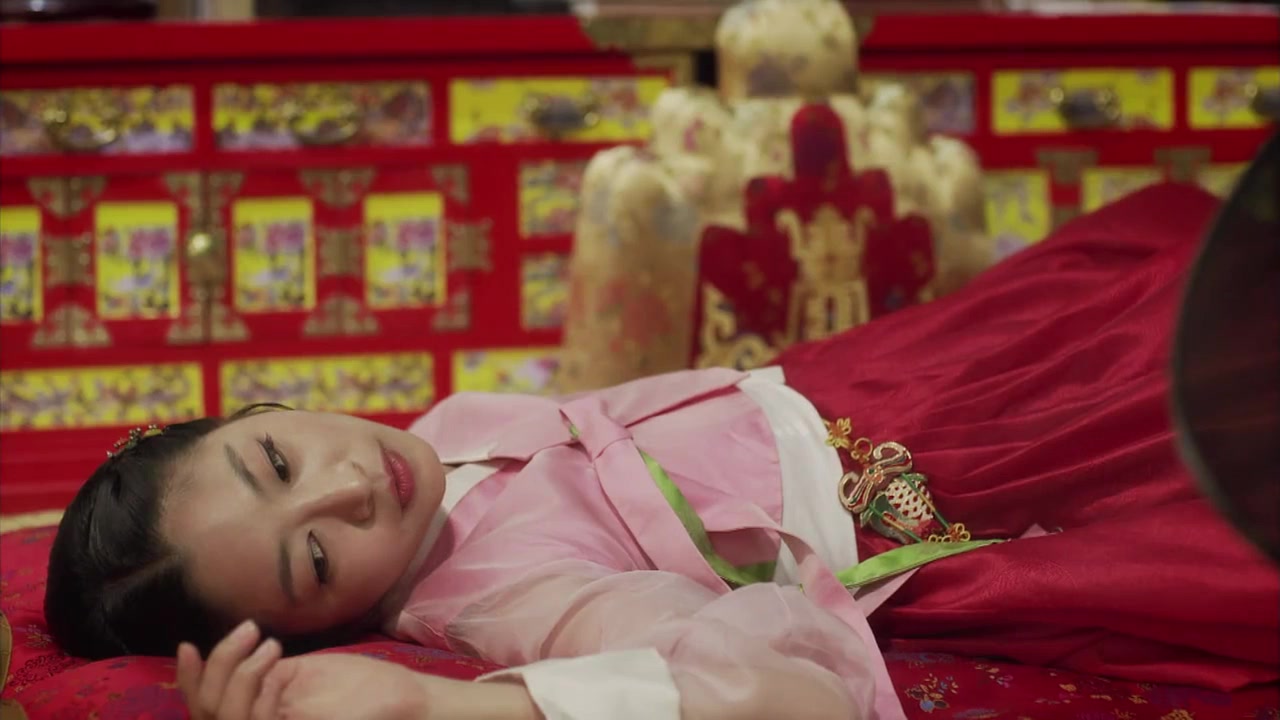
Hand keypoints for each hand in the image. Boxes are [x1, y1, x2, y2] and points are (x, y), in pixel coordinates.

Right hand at [177, 620, 428, 719]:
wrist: (413, 706)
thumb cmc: (368, 691)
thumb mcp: (308, 679)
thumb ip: (270, 678)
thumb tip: (237, 660)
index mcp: (267, 712)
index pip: (207, 706)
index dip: (189, 680)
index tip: (188, 644)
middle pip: (207, 712)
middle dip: (218, 668)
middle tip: (249, 630)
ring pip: (226, 716)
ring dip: (240, 676)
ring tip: (269, 645)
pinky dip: (260, 695)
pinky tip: (278, 672)